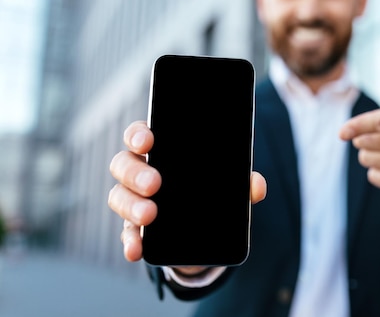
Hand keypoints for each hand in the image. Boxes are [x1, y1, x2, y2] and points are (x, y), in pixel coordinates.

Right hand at [108, 120, 266, 262]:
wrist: (207, 232)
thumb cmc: (211, 192)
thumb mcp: (228, 185)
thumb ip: (242, 182)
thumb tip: (256, 186)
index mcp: (162, 151)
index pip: (140, 134)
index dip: (138, 134)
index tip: (148, 140)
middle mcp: (142, 172)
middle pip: (123, 164)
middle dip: (136, 173)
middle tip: (155, 184)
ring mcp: (135, 200)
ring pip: (119, 196)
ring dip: (132, 205)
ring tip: (150, 216)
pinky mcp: (136, 229)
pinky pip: (127, 233)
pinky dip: (130, 242)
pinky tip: (136, 249)